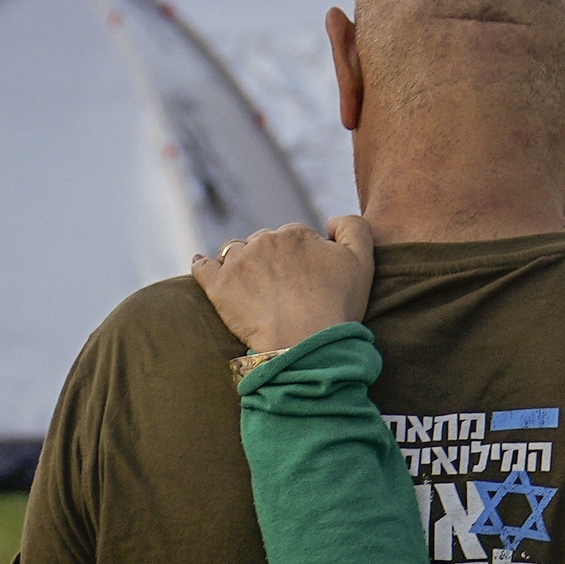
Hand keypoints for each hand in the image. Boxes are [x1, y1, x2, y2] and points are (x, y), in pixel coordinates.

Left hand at [196, 218, 377, 360]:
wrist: (305, 343)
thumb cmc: (337, 306)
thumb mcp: (362, 261)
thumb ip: (353, 227)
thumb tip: (329, 220)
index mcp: (295, 233)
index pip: (294, 238)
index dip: (302, 260)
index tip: (307, 283)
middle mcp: (264, 240)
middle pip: (263, 243)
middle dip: (270, 261)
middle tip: (282, 291)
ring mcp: (238, 262)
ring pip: (235, 252)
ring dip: (241, 264)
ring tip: (252, 288)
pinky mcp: (218, 286)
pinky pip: (203, 268)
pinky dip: (203, 266)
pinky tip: (202, 265)